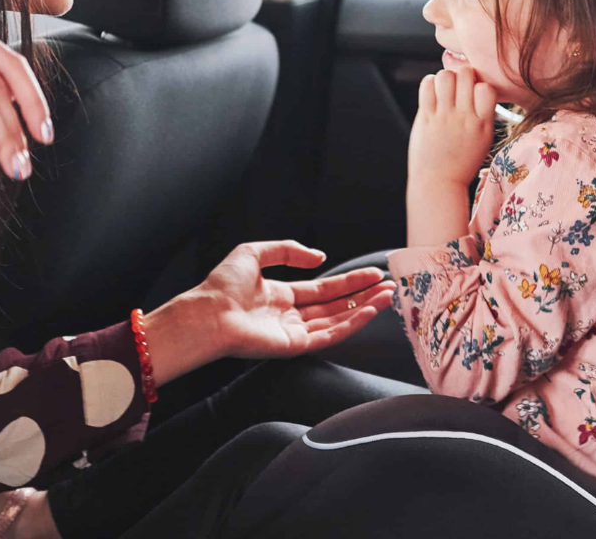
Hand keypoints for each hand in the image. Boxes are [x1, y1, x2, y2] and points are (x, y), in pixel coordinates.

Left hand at [144, 241, 396, 384]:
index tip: (372, 274)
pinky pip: (329, 335)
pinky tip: (369, 312)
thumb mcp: (255, 252)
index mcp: (280, 296)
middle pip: (335, 306)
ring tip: (387, 297)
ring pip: (337, 321)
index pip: (322, 290)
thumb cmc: (222, 284)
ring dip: (364, 310)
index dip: (348, 282)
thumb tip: (320, 258)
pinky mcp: (295, 346)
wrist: (207, 313)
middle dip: (363, 296)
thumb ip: (288, 250)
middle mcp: (290, 316)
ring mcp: (294, 333)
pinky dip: (352, 324)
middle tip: (388, 286)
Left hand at [408, 66, 496, 190]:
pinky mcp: (426, 117)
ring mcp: (444, 117)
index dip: (480, 84)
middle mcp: (465, 119)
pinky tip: (431, 93)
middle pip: (466, 75)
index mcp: (483, 125)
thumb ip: (482, 115)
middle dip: (462, 75)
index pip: (487, 88)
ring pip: (446, 76)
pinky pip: (427, 85)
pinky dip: (429, 83)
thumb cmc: (461, 162)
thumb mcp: (483, 140)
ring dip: (445, 77)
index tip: (473, 91)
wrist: (438, 183)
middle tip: (457, 87)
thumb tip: (477, 88)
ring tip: (444, 89)